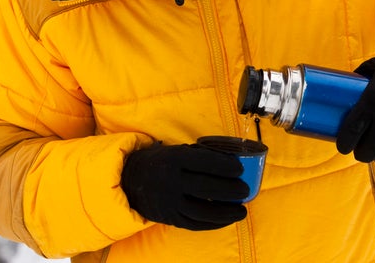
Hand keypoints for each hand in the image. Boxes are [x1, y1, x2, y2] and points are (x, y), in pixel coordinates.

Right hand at [121, 142, 248, 229]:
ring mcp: (169, 202)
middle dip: (230, 190)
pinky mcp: (170, 218)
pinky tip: (227, 219)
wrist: (128, 180)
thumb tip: (229, 159)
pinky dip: (214, 223)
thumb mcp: (175, 150)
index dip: (224, 165)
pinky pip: (195, 223)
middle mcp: (171, 181)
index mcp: (173, 159)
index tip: (239, 169)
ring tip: (242, 210)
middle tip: (245, 190)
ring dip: (226, 212)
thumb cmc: (160, 162)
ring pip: (203, 210)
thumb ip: (198, 155)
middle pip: (206, 187)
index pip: (204, 162)